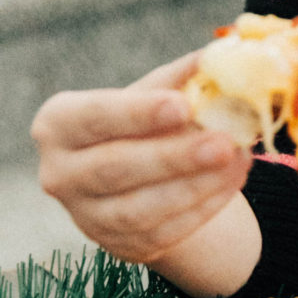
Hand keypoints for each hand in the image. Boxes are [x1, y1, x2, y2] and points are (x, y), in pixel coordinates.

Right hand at [31, 51, 251, 265]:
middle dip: (173, 157)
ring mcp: (86, 217)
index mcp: (59, 123)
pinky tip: (231, 182)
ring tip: (238, 160)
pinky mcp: (120, 247)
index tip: (181, 105)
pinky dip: (202, 208)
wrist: (141, 177)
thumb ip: (183, 76)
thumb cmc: (143, 122)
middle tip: (223, 143)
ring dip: (195, 187)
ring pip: (138, 210)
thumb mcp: (155, 93)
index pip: (95, 117)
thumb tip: (225, 50)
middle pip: (115, 168)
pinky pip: (162, 233)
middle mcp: (60, 174)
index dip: (137, 113)